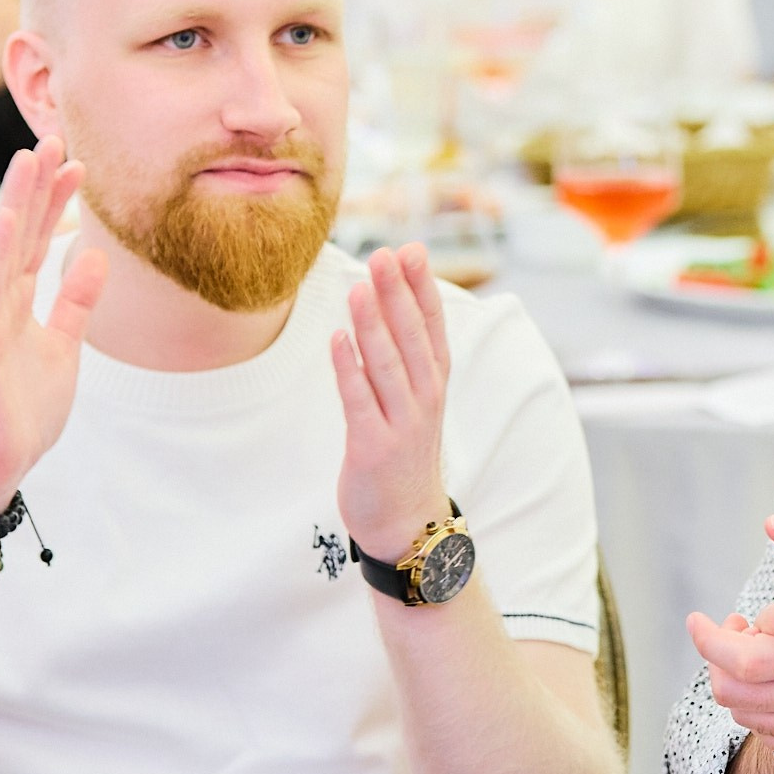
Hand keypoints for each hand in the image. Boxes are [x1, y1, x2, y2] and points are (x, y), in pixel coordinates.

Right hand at [0, 138, 106, 519]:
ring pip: (1, 249)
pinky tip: (9, 220)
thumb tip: (92, 256)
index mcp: (15, 302)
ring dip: (16, 203)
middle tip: (54, 134)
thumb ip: (74, 303)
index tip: (78, 160)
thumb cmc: (21, 410)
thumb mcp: (63, 347)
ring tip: (29, 158)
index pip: (39, 239)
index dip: (57, 200)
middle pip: (19, 231)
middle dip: (36, 184)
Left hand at [331, 244, 451, 559]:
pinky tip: (337, 339)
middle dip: (399, 294)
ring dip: (373, 323)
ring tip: (360, 286)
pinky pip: (359, 401)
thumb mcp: (414, 402)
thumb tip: (384, 304)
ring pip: (388, 364)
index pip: (433, 326)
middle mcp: (425, 399)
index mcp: (435, 384)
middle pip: (412, 337)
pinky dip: (349, 369)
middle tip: (386, 254)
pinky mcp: (373, 446)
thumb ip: (403, 357)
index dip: (422, 287)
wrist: (408, 523)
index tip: (412, 249)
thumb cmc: (404, 454)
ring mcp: (402, 423)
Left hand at [684, 515, 773, 773]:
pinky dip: (763, 712)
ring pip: (752, 717)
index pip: (739, 659)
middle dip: (715, 662)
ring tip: (746, 652)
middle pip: (734, 693)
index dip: (709, 638)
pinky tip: (773, 682)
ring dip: (737, 685)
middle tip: (720, 634)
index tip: (703, 617)